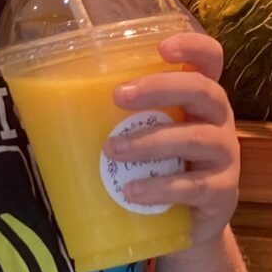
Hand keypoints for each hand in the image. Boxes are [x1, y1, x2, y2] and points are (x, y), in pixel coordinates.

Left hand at [107, 30, 239, 246]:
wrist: (189, 224)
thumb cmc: (161, 167)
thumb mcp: (147, 135)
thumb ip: (123, 117)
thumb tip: (46, 105)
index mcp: (200, 98)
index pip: (210, 59)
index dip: (192, 47)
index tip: (162, 47)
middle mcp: (219, 120)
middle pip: (204, 91)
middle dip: (161, 88)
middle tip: (119, 96)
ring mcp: (226, 156)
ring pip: (196, 138)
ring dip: (151, 141)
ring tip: (112, 150)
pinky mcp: (222, 191)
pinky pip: (194, 186)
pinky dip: (160, 187)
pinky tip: (132, 191)